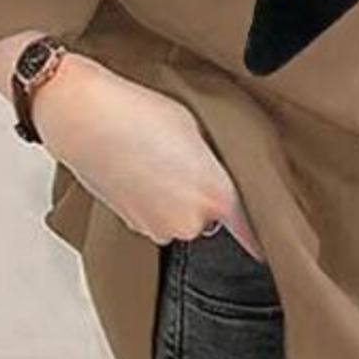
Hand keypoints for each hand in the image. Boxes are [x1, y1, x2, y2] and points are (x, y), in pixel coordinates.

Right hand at [31, 53, 265, 260]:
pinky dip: (152, 201)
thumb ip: (218, 162)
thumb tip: (222, 179)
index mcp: (216, 195)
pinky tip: (139, 171)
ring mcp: (158, 228)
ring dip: (176, 199)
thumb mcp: (197, 128)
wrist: (84, 117)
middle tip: (188, 162)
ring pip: (181, 218)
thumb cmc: (140, 113)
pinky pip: (155, 218)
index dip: (262, 235)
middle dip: (206, 197)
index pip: (250, 228)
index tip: (273, 245)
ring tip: (158, 161)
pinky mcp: (131, 226)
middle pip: (211, 217)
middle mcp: (190, 221)